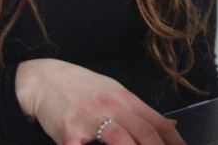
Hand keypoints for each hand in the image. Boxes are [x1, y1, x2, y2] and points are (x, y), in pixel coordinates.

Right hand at [15, 58, 185, 144]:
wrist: (42, 79)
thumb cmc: (78, 88)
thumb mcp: (112, 92)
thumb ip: (138, 112)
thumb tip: (169, 126)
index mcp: (124, 99)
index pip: (158, 122)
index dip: (175, 141)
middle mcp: (111, 107)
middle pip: (145, 133)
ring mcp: (90, 119)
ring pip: (121, 141)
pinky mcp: (69, 132)